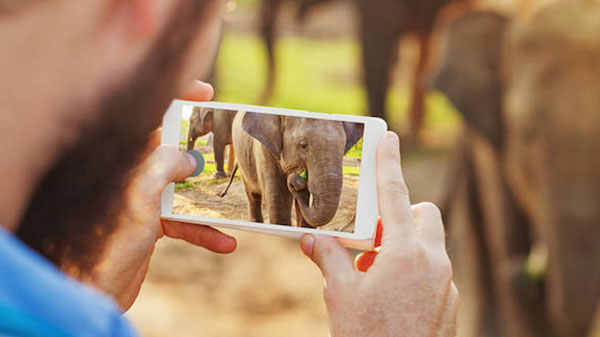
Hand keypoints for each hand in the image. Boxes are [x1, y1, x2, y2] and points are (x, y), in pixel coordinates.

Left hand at [87, 81, 236, 309]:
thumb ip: (165, 165)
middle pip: (173, 150)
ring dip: (210, 200)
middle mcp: (133, 174)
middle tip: (231, 148)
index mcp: (125, 158)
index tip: (207, 94)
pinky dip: (204, 230)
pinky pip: (184, 220)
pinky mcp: (151, 224)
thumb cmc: (106, 241)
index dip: (177, 98)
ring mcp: (143, 199)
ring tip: (237, 204)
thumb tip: (189, 159)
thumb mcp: (140, 194)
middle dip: (203, 151)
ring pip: (184, 188)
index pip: (150, 114)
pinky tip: (225, 242)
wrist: (93, 290)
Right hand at [300, 132, 457, 336]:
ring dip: (404, 247)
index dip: (389, 163)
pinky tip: (390, 296)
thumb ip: (329, 258)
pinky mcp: (450, 302)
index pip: (395, 195)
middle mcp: (432, 262)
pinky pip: (433, 271)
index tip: (389, 137)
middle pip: (424, 215)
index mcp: (405, 253)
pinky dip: (413, 271)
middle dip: (401, 216)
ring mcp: (445, 283)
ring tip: (374, 274)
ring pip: (429, 245)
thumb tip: (310, 238)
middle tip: (373, 238)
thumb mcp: (340, 294)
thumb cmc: (367, 335)